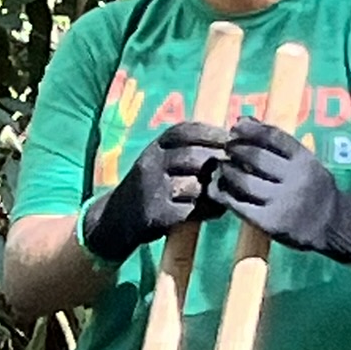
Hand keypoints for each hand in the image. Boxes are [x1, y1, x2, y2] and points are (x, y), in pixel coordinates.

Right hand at [79, 122, 229, 263]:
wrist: (114, 218)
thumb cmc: (149, 186)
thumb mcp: (159, 159)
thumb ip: (186, 149)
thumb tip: (230, 139)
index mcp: (154, 147)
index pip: (186, 130)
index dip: (213, 133)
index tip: (232, 140)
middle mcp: (150, 164)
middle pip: (194, 156)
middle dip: (219, 162)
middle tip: (236, 169)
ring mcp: (152, 190)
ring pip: (194, 185)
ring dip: (215, 189)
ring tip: (229, 191)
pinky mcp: (156, 214)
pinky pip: (191, 210)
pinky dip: (209, 211)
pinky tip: (217, 210)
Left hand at [208, 118, 350, 262]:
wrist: (332, 224)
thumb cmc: (312, 187)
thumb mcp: (304, 161)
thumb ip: (278, 144)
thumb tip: (243, 120)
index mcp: (305, 160)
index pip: (273, 136)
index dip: (250, 129)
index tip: (236, 126)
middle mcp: (295, 179)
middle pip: (256, 158)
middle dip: (236, 149)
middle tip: (226, 148)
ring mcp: (282, 202)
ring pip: (245, 182)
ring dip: (227, 172)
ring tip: (222, 167)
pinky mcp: (270, 223)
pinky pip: (239, 205)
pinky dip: (223, 194)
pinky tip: (218, 188)